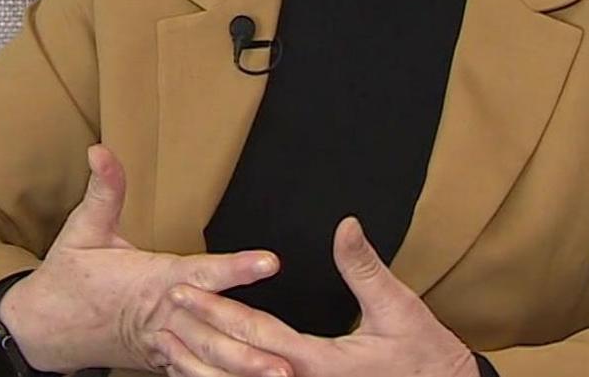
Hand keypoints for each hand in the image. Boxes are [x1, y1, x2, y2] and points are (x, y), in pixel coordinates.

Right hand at [0, 145, 290, 374]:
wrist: (43, 329)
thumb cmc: (69, 278)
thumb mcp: (83, 230)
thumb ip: (104, 191)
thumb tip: (102, 151)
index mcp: (153, 281)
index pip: (201, 272)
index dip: (235, 268)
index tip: (269, 263)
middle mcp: (164, 316)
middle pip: (212, 331)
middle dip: (249, 345)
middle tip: (287, 358)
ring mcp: (164, 344)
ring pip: (208, 360)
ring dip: (243, 369)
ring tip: (281, 376)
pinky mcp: (164, 360)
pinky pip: (196, 374)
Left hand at [155, 217, 479, 376]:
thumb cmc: (425, 358)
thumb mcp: (399, 309)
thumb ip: (366, 268)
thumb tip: (345, 226)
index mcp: (321, 364)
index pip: (256, 333)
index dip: (216, 310)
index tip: (183, 290)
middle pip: (235, 365)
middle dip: (195, 337)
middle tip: (163, 312)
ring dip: (200, 367)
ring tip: (167, 347)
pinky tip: (204, 373)